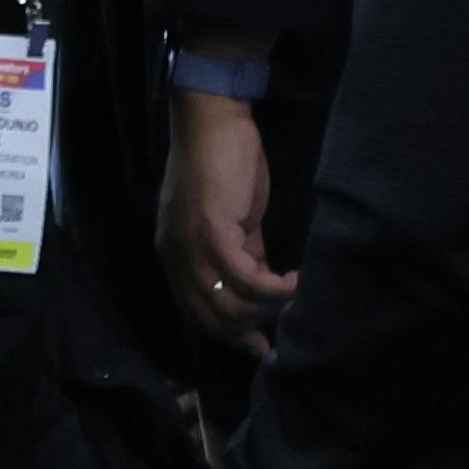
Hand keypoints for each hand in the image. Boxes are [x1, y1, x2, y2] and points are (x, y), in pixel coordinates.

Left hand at [169, 84, 295, 345]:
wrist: (212, 122)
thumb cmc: (222, 166)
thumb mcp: (230, 221)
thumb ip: (241, 255)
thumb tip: (262, 292)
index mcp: (174, 253)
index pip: (196, 312)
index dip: (228, 335)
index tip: (260, 346)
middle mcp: (175, 255)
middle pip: (211, 318)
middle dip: (251, 329)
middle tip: (283, 322)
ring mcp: (190, 245)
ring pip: (229, 305)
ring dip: (266, 310)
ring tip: (291, 295)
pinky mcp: (212, 231)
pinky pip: (246, 278)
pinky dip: (274, 289)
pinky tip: (294, 281)